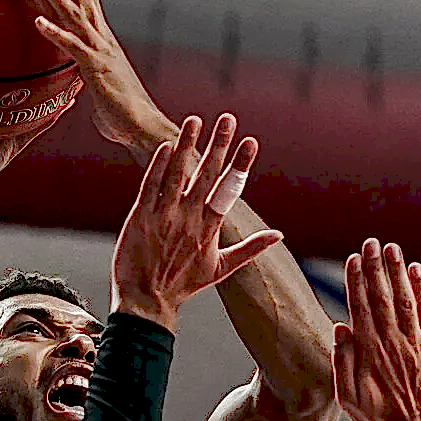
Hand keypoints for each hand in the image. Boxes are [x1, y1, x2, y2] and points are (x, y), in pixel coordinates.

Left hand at [31, 0, 171, 152]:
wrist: (144, 129)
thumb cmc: (122, 116)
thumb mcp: (99, 91)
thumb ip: (86, 81)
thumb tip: (73, 88)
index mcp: (104, 43)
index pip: (87, 4)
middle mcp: (104, 40)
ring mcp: (101, 52)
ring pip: (75, 13)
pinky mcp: (97, 69)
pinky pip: (74, 47)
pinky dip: (55, 32)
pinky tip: (37, 22)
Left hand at [110, 114, 283, 330]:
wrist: (146, 301)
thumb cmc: (183, 285)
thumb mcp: (221, 269)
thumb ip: (251, 248)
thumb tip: (279, 235)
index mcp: (210, 229)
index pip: (229, 189)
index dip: (240, 164)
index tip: (251, 141)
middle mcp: (189, 219)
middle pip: (207, 175)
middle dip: (219, 145)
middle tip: (228, 119)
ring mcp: (164, 216)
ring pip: (178, 174)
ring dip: (188, 146)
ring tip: (195, 120)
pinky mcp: (141, 216)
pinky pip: (151, 186)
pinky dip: (159, 166)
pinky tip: (167, 145)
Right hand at [331, 240, 420, 420]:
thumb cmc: (377, 419)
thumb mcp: (347, 398)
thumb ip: (341, 362)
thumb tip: (340, 327)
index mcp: (369, 352)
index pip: (360, 307)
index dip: (356, 280)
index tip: (353, 258)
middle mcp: (393, 342)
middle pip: (382, 296)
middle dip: (375, 267)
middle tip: (371, 243)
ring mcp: (417, 343)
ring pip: (405, 298)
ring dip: (397, 271)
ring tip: (391, 248)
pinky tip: (416, 271)